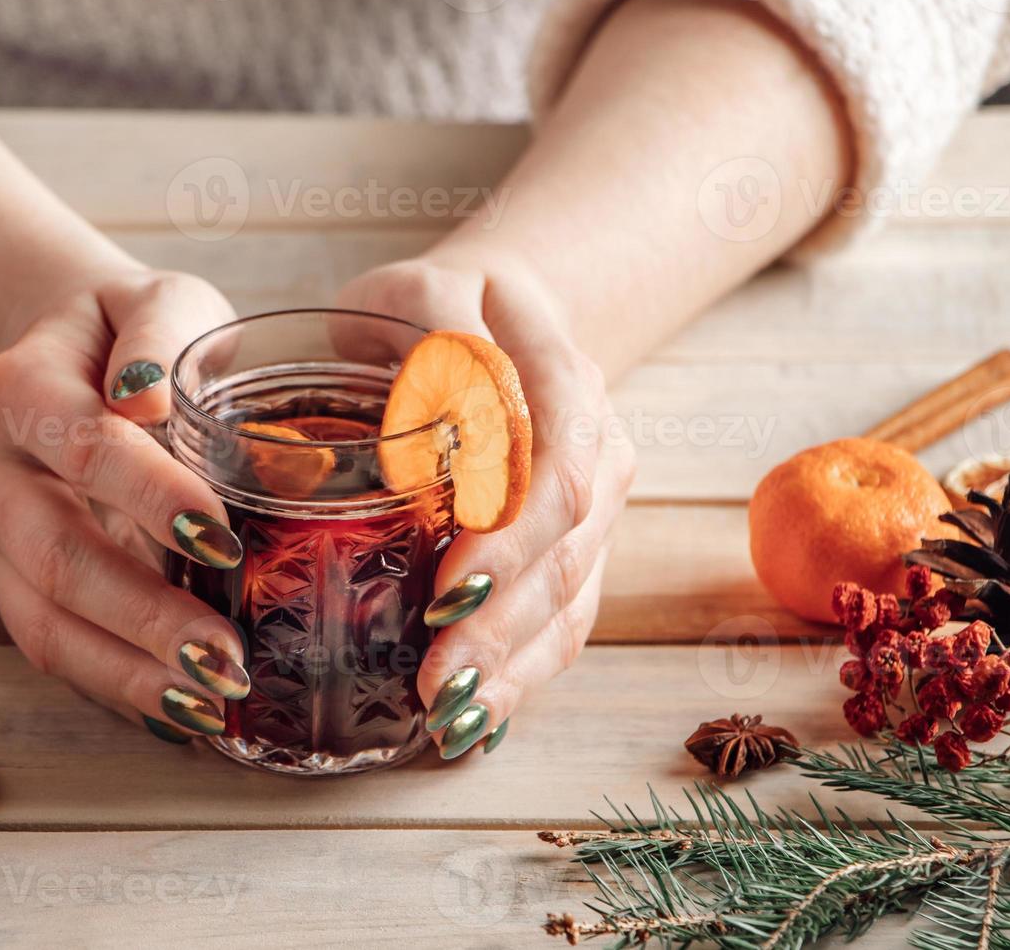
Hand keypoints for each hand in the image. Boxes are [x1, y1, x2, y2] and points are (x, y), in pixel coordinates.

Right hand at [0, 268, 250, 742]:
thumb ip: (160, 331)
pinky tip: (176, 711)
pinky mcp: (4, 582)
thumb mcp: (158, 297)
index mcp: (19, 386)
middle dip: (143, 614)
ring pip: (41, 621)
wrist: (65, 358)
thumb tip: (148, 398)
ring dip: (127, 672)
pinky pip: (49, 646)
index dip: (152, 497)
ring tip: (208, 703)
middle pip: (55, 554)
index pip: (85, 446)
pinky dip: (113, 686)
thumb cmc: (129, 332)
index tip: (224, 539)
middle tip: (224, 656)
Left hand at [335, 251, 635, 758]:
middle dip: (502, 619)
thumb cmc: (428, 308)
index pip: (552, 460)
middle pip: (567, 542)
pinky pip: (566, 618)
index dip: (508, 531)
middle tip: (437, 678)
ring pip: (572, 591)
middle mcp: (596, 441)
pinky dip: (523, 673)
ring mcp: (597, 500)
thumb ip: (427, 332)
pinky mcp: (579, 546)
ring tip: (450, 716)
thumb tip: (428, 407)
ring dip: (512, 662)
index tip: (448, 585)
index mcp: (562, 372)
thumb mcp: (413, 292)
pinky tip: (480, 718)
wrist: (489, 315)